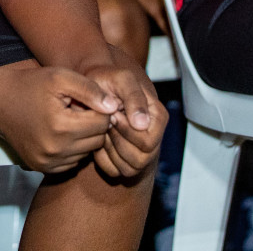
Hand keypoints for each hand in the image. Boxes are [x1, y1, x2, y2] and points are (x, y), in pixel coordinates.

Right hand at [0, 65, 115, 172]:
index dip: (100, 108)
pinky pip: (71, 162)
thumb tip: (114, 106)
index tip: (88, 97)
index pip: (102, 123)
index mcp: (61, 127)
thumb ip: (90, 90)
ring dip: (83, 137)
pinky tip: (60, 132)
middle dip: (93, 123)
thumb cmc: (29, 84)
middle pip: (97, 141)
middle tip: (79, 108)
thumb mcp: (60, 77)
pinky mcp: (42, 168)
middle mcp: (56, 150)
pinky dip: (72, 148)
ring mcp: (48, 162)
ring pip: (86, 153)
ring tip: (69, 118)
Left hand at [84, 50, 165, 178]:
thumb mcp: (121, 79)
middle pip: (141, 158)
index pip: (148, 141)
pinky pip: (114, 171)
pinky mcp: (125, 162)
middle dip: (118, 140)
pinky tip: (99, 139)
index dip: (127, 130)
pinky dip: (102, 158)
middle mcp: (154, 137)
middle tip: (106, 122)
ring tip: (103, 129)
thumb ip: (133, 97)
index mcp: (158, 117)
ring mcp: (141, 152)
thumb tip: (141, 124)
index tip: (113, 113)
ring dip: (110, 149)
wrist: (95, 88)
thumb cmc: (108, 81)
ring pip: (129, 168)